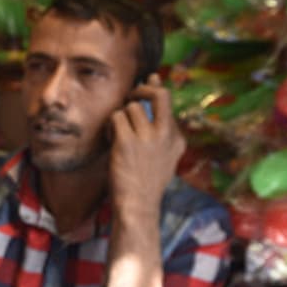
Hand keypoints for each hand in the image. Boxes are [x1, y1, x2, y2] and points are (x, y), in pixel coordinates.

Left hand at [109, 74, 184, 216]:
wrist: (137, 206)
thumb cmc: (144, 182)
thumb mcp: (164, 158)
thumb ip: (162, 132)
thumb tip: (157, 106)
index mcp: (176, 140)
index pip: (168, 103)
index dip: (155, 88)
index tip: (149, 80)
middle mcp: (165, 135)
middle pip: (159, 94)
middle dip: (143, 89)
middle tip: (131, 94)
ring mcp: (148, 138)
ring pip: (131, 106)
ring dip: (120, 115)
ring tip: (116, 132)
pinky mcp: (128, 142)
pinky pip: (116, 117)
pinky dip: (110, 125)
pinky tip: (110, 138)